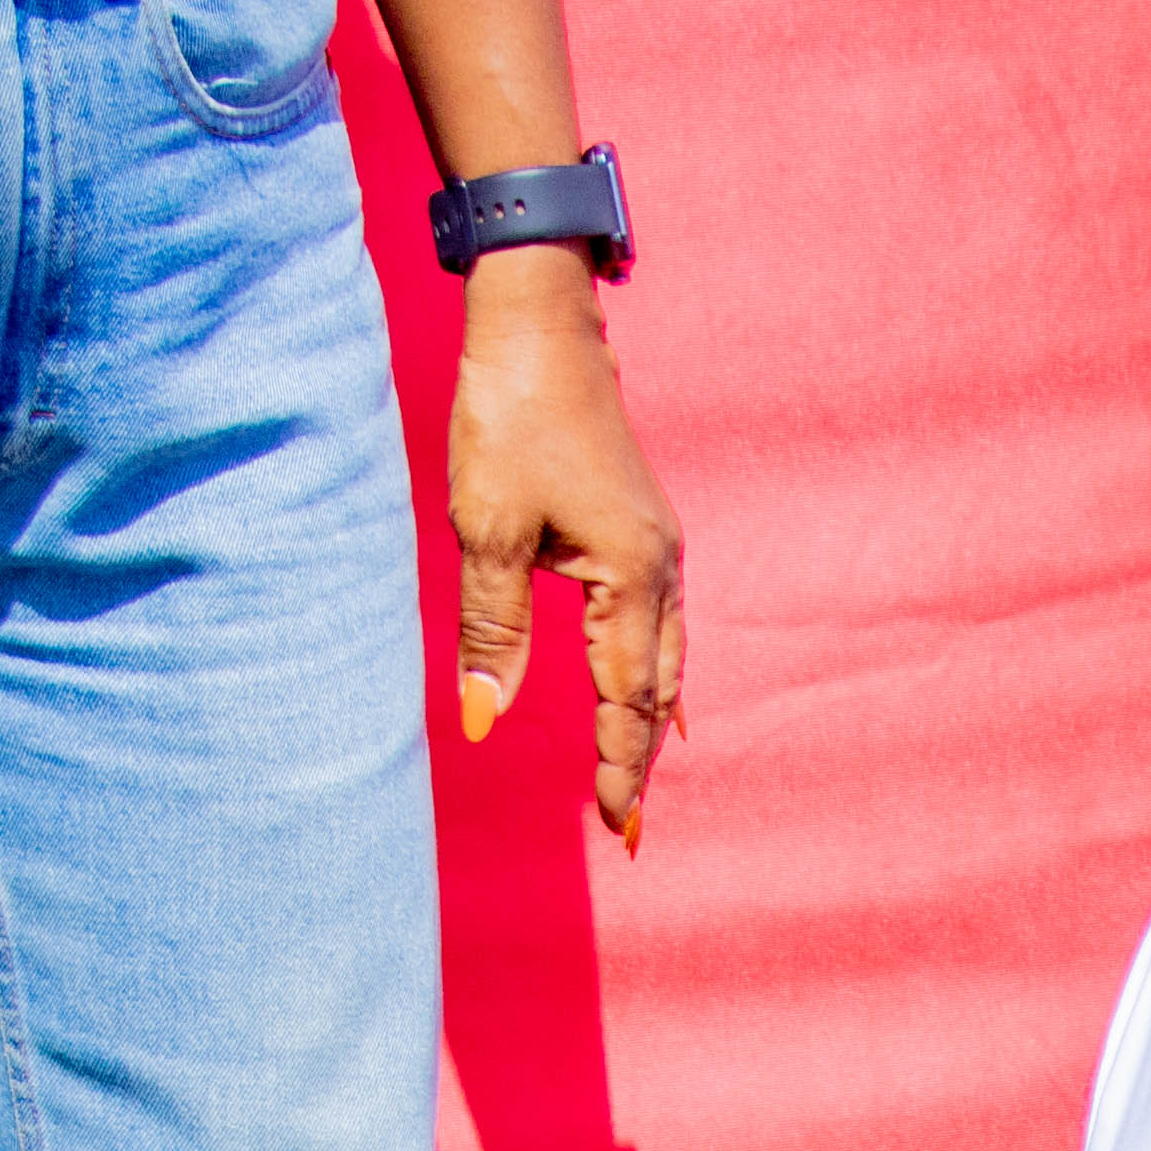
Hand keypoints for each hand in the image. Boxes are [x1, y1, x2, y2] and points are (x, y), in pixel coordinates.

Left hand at [444, 251, 683, 848]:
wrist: (539, 322)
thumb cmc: (510, 417)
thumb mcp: (487, 532)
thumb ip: (491, 633)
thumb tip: (483, 720)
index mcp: (631, 577)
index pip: (628, 698)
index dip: (619, 766)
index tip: (613, 828)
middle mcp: (661, 568)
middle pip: (659, 689)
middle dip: (641, 757)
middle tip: (628, 825)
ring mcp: (659, 546)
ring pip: (667, 657)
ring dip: (652, 719)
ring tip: (637, 771)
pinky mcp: (643, 525)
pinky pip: (660, 622)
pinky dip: (654, 670)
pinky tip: (649, 687)